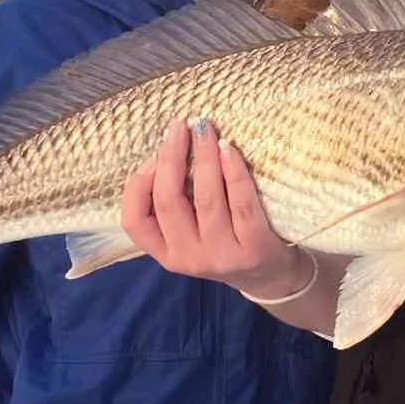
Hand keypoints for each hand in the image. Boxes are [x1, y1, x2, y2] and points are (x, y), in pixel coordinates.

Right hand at [121, 119, 312, 299]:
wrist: (270, 277)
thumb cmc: (225, 244)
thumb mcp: (190, 237)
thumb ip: (174, 208)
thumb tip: (166, 153)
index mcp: (166, 254)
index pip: (134, 221)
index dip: (137, 185)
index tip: (151, 156)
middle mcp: (189, 258)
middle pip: (169, 201)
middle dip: (171, 157)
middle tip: (180, 126)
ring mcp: (221, 255)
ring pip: (205, 198)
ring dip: (204, 157)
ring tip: (205, 130)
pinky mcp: (254, 247)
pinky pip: (241, 202)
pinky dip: (233, 171)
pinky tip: (229, 149)